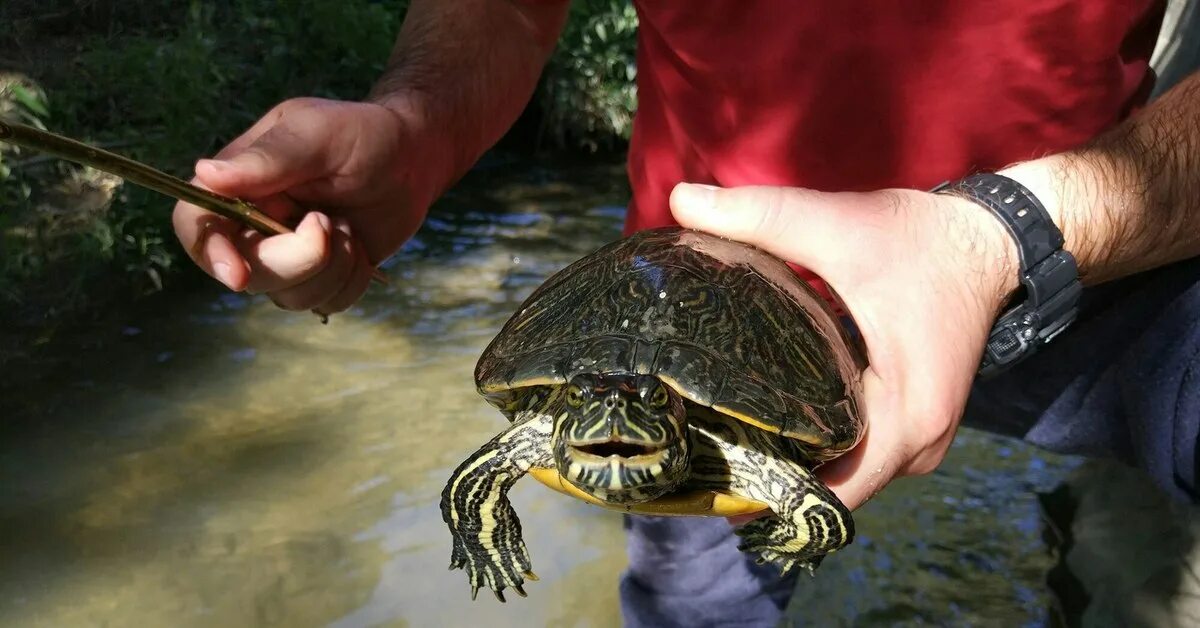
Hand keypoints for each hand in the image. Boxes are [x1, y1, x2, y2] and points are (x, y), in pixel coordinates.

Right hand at [173, 97, 441, 315]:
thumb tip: (205, 175)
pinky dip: (352, 282)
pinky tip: (360, 249)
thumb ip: (268, 159)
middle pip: (247, 270)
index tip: (238, 274)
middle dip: (297, 259)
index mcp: (239, 183)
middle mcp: (253, 224)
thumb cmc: (364, 134)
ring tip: (348, 227)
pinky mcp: (320, 276)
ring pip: (288, 296)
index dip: (209, 251)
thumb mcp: (318, 134)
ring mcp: (286, 255)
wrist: (414, 159)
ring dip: (331, 269)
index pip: (196, 223)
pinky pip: (326, 304)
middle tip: (332, 224)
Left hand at [668, 183, 1018, 514]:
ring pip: (844, 476)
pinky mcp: (913, 425)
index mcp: (906, 416)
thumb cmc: (921, 238)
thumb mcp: (837, 225)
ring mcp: (919, 440)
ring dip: (793, 464)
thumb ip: (759, 216)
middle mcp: (919, 445)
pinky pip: (857, 454)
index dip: (769, 493)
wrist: (991, 239)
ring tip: (721, 443)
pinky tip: (765, 425)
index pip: (830, 494)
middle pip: (831, 491)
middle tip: (700, 455)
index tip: (710, 474)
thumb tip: (679, 199)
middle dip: (770, 480)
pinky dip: (817, 446)